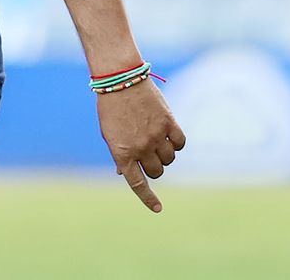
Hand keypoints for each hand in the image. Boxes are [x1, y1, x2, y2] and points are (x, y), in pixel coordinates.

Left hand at [97, 80, 185, 212]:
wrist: (120, 80)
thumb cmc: (111, 107)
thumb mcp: (109, 133)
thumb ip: (120, 153)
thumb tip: (123, 173)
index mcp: (122, 152)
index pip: (137, 183)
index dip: (148, 198)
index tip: (158, 209)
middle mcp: (140, 148)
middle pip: (157, 172)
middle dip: (154, 167)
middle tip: (149, 155)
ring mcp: (156, 136)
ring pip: (169, 159)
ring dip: (165, 155)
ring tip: (155, 139)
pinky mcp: (169, 124)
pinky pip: (180, 144)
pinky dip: (176, 143)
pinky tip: (168, 134)